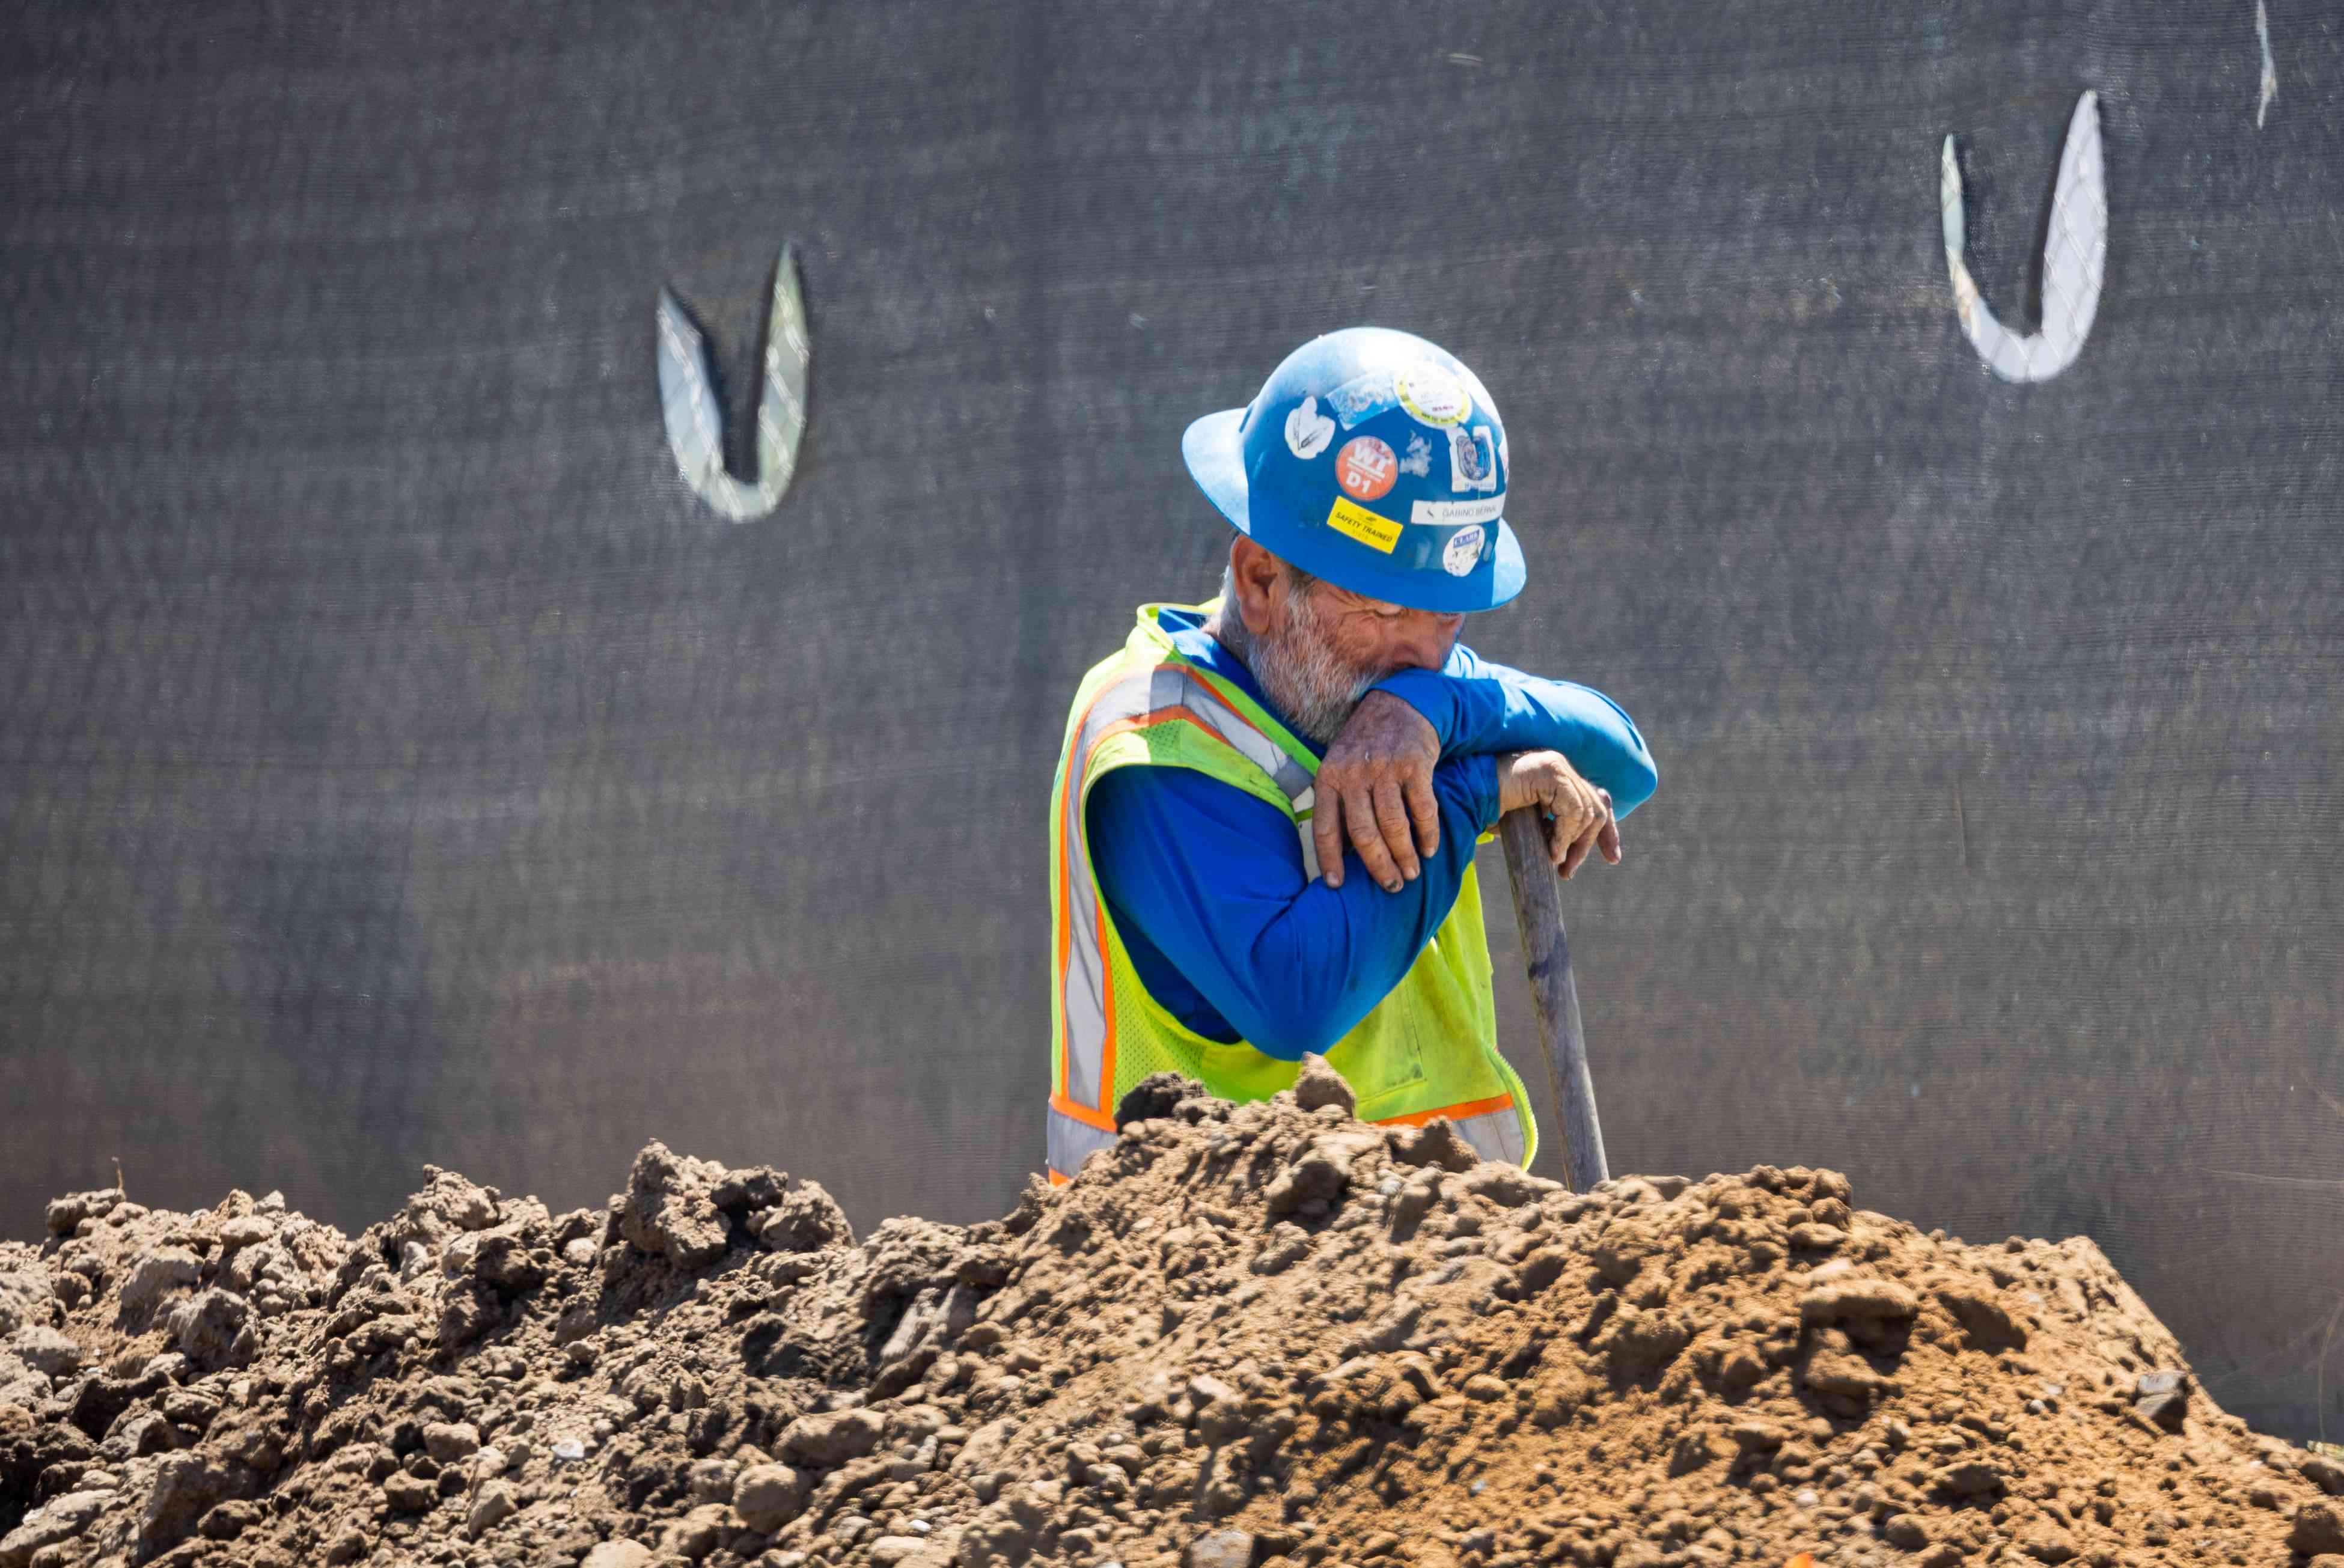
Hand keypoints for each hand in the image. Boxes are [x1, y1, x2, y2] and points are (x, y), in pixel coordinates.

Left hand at [1313, 691, 1439, 892]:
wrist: (1397, 705)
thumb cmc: (1365, 747)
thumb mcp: (1339, 767)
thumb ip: (1338, 803)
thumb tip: (1341, 854)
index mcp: (1329, 778)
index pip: (1325, 827)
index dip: (1330, 859)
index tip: (1336, 885)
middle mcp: (1354, 774)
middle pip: (1364, 834)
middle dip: (1378, 866)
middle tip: (1391, 885)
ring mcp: (1384, 769)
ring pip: (1393, 826)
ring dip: (1404, 855)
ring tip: (1411, 873)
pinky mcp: (1414, 765)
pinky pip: (1423, 809)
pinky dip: (1427, 834)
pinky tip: (1429, 849)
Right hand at [1495, 750, 1620, 879]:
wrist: (1463, 793)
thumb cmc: (1487, 809)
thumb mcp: (1529, 823)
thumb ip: (1551, 827)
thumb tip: (1570, 852)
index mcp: (1558, 776)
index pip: (1597, 799)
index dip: (1608, 831)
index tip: (1612, 858)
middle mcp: (1561, 766)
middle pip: (1597, 807)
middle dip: (1589, 843)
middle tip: (1568, 871)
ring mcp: (1557, 766)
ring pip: (1588, 811)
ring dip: (1573, 843)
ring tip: (1553, 860)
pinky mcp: (1550, 771)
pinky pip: (1572, 810)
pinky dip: (1565, 835)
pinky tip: (1550, 849)